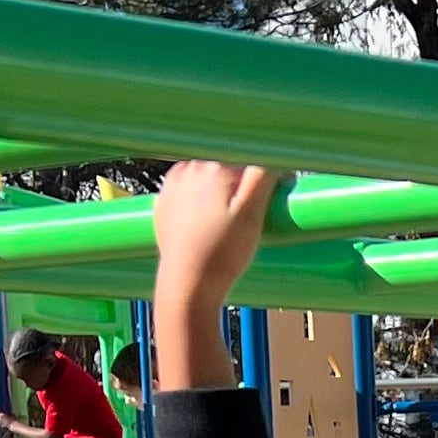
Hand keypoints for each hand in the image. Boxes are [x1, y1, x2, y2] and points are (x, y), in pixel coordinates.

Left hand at [152, 161, 280, 309]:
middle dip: (239, 183)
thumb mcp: (253, 213)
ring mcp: (174, 183)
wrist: (188, 286)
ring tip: (224, 223)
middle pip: (226, 162)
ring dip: (220, 190)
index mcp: (214, 166)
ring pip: (207, 174)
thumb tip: (272, 151)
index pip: (249, 155)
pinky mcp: (164, 200)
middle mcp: (191, 167)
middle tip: (245, 216)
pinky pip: (189, 189)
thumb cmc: (221, 254)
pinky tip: (207, 223)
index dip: (263, 175)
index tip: (270, 194)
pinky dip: (200, 199)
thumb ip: (263, 175)